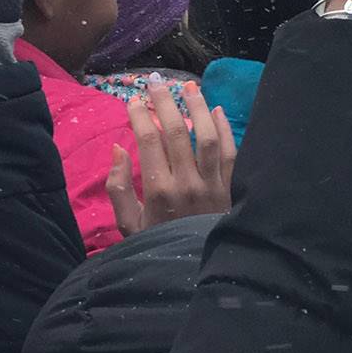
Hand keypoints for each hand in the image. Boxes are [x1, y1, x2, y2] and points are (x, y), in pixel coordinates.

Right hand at [108, 81, 235, 235]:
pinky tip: (217, 110)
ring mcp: (215, 184)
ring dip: (199, 108)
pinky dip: (226, 129)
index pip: (150, 141)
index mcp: (159, 191)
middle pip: (179, 132)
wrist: (197, 270)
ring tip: (189, 87)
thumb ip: (118, 186)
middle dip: (165, 103)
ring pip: (209, 137)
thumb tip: (118, 148)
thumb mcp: (128, 223)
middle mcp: (189, 183)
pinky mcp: (233, 187)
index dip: (140, 116)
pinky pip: (233, 152)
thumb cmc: (157, 243)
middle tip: (155, 83)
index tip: (132, 100)